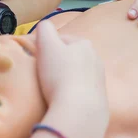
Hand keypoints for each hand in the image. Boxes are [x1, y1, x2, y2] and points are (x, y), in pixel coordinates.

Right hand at [35, 20, 108, 137]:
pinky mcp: (100, 99)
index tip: (37, 59)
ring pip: (78, 74)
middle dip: (59, 63)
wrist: (78, 111)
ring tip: (53, 89)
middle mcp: (96, 59)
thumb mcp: (47, 45)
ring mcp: (100, 80)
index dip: (47, 47)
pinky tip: (64, 100)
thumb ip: (44, 29)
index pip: (62, 40)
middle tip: (44, 74)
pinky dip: (73, 93)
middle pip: (71, 57)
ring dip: (66, 78)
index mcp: (84, 44)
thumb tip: (44, 26)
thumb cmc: (59, 74)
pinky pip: (82, 92)